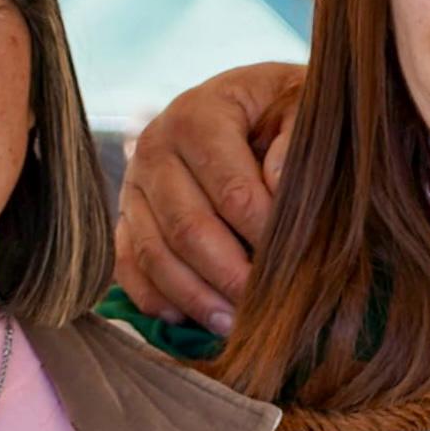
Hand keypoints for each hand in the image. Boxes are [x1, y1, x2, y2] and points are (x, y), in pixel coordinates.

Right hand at [113, 62, 302, 332]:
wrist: (252, 104)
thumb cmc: (284, 110)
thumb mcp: (303, 106)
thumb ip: (297, 138)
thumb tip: (276, 185)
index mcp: (198, 114)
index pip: (231, 191)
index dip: (264, 236)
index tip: (296, 265)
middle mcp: (154, 146)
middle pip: (188, 229)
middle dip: (231, 277)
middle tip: (268, 308)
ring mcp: (133, 185)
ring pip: (155, 255)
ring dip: (196, 298)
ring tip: (236, 326)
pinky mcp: (126, 217)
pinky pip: (127, 267)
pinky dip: (156, 299)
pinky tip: (191, 321)